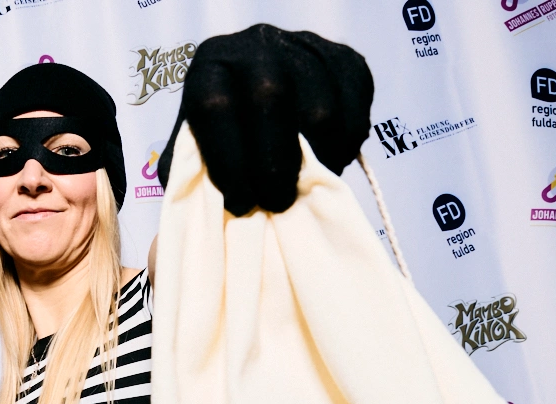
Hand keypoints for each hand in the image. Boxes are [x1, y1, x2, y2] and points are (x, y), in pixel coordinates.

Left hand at [157, 24, 373, 215]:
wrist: (263, 87)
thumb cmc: (226, 130)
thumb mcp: (199, 144)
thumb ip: (199, 170)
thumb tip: (213, 205)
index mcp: (212, 65)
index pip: (215, 106)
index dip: (228, 161)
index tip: (239, 202)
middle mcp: (257, 46)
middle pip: (271, 98)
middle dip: (274, 163)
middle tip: (277, 202)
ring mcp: (305, 47)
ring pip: (321, 109)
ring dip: (317, 161)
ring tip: (305, 187)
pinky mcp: (346, 60)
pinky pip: (355, 108)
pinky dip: (346, 145)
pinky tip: (330, 161)